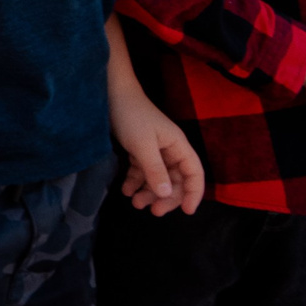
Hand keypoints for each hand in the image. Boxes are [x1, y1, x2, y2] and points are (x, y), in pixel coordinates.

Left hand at [111, 85, 204, 216]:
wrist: (110, 94)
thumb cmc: (132, 116)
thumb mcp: (143, 145)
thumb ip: (155, 170)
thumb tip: (167, 194)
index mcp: (179, 147)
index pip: (194, 174)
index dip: (193, 193)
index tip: (187, 211)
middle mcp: (170, 150)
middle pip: (175, 180)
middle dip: (166, 197)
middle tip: (154, 211)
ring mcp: (154, 150)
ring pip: (157, 177)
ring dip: (148, 192)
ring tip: (135, 203)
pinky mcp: (139, 149)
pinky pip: (141, 170)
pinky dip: (135, 181)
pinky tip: (125, 190)